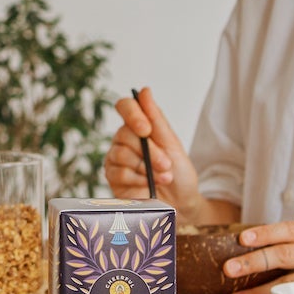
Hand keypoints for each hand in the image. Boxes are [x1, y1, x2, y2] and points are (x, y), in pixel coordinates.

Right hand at [103, 87, 204, 216]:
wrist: (181, 202)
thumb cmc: (178, 172)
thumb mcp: (172, 143)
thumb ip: (156, 118)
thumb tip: (144, 90)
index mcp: (138, 126)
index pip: (124, 107)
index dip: (132, 114)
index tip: (146, 129)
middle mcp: (123, 140)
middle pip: (124, 134)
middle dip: (149, 152)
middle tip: (166, 165)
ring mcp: (115, 159)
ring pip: (120, 154)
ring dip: (146, 168)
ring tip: (163, 177)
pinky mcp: (112, 178)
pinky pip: (119, 173)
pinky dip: (138, 180)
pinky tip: (149, 187)